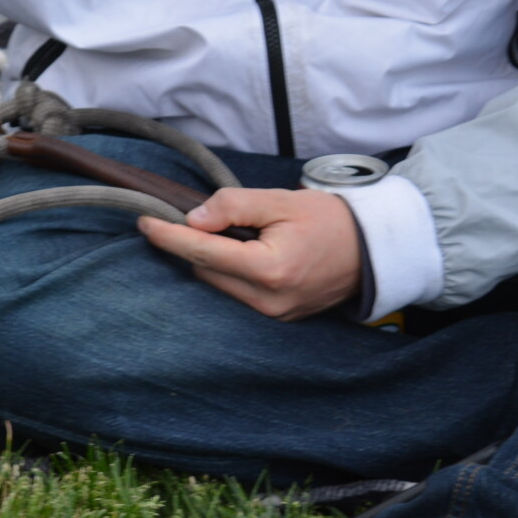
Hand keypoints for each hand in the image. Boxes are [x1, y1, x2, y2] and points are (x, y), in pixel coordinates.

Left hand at [137, 188, 360, 321]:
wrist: (373, 250)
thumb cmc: (330, 220)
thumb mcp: (280, 200)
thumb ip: (233, 206)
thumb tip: (194, 219)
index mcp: (269, 270)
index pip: (203, 252)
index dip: (168, 236)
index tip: (143, 221)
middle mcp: (268, 300)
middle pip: (206, 271)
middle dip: (188, 244)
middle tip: (180, 216)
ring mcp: (275, 314)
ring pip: (219, 285)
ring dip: (209, 259)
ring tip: (218, 231)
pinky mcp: (279, 316)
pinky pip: (238, 293)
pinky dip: (227, 272)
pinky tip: (232, 251)